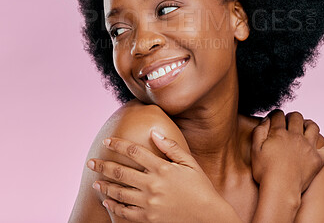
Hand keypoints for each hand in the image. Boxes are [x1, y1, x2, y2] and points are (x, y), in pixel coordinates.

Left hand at [86, 130, 230, 222]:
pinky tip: (107, 202)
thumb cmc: (200, 187)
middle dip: (103, 165)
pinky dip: (113, 207)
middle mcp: (153, 184)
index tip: (107, 141)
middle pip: (121, 171)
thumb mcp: (189, 163)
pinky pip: (125, 213)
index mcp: (163, 168)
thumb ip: (171, 147)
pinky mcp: (148, 219)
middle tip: (91, 162)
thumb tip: (154, 132)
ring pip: (119, 193)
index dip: (118, 144)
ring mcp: (149, 204)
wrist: (208, 217)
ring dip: (105, 185)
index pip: (134, 151)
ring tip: (96, 181)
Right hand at [251, 109, 323, 193]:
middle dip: (291, 116)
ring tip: (305, 126)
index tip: (274, 118)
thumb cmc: (266, 172)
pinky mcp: (318, 160)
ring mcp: (308, 147)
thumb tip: (266, 120)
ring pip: (313, 127)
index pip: (278, 115)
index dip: (275, 114)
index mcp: (279, 133)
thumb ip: (259, 131)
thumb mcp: (255, 149)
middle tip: (288, 120)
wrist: (281, 190)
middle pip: (296, 117)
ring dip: (309, 123)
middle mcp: (295, 137)